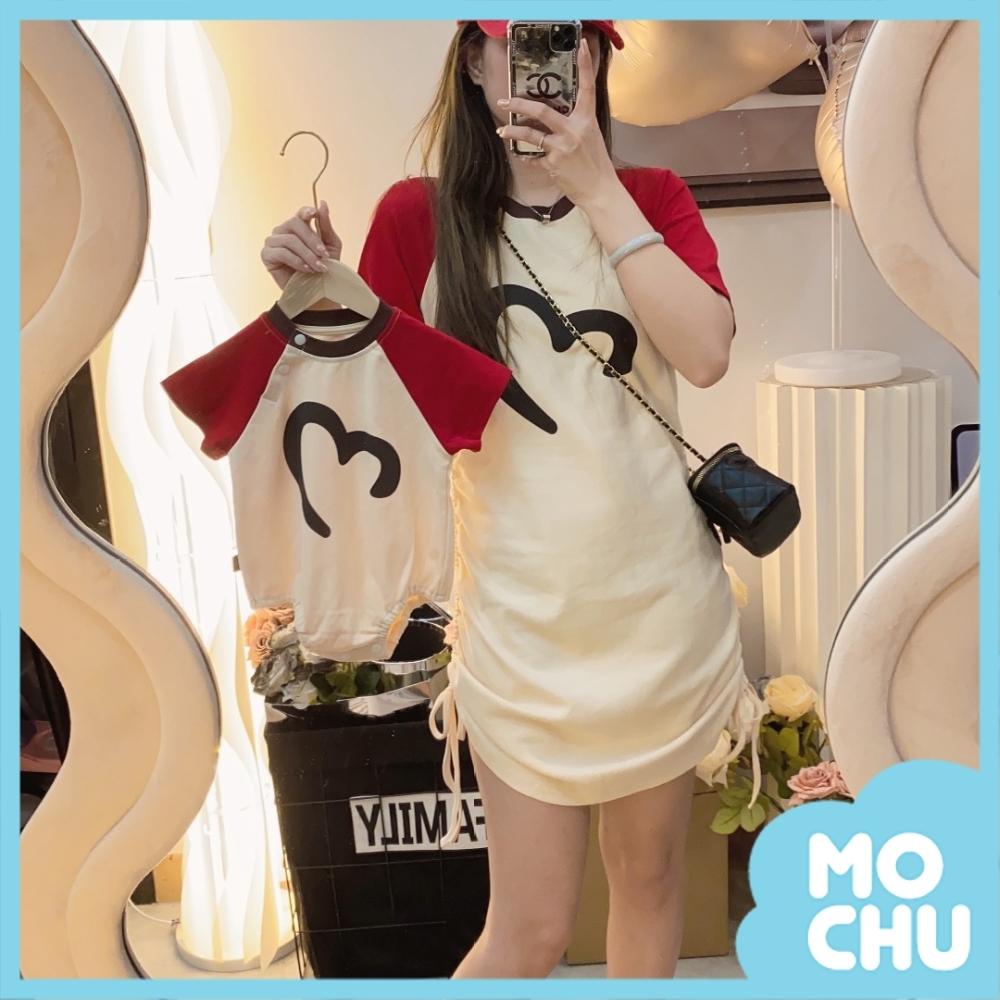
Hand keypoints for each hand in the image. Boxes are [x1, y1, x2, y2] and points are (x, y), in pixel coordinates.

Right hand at [260, 200, 342, 289]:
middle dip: (312, 240)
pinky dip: (297, 261)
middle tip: (324, 256)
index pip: (300, 213)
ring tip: (318, 267)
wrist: (317, 291)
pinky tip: (306, 270)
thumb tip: (322, 203)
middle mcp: (283, 231)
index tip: (314, 214)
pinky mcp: (267, 255)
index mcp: (298, 227)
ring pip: (290, 240)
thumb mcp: (330, 245)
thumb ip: (325, 225)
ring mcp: (273, 242)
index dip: (306, 211)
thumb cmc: (324, 267)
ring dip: (307, 254)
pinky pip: (282, 253)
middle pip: (295, 223)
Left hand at [495, 40, 618, 206]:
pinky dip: (527, 156)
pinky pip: (534, 157)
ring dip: (512, 131)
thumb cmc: (596, 163)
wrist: (599, 190)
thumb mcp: (591, 136)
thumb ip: (575, 123)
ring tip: (501, 130)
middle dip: (519, 104)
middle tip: (504, 99)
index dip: (584, 66)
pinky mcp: (553, 165)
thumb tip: (555, 115)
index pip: (587, 88)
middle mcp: (574, 131)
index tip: (582, 45)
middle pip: (542, 111)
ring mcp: (562, 148)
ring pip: (530, 135)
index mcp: (587, 120)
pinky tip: (522, 155)